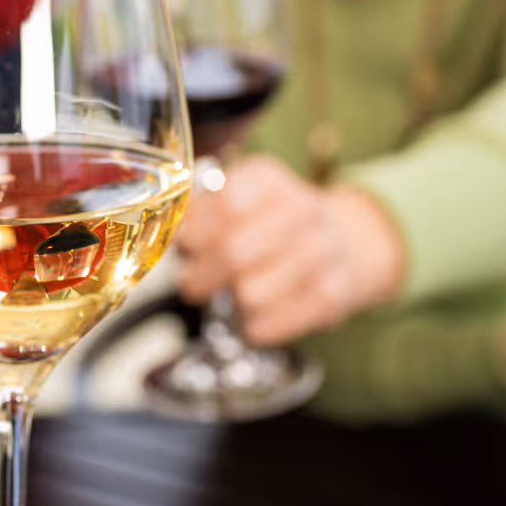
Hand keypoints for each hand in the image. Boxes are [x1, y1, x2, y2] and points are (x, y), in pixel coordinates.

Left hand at [175, 155, 404, 345]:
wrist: (345, 241)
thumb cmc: (274, 222)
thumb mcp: (243, 196)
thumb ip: (202, 209)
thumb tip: (159, 224)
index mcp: (270, 179)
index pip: (227, 203)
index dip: (196, 231)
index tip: (182, 247)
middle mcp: (303, 210)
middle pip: (235, 251)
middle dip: (201, 276)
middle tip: (192, 285)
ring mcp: (324, 251)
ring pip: (252, 293)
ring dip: (232, 302)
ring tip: (234, 294)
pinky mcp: (334, 295)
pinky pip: (275, 323)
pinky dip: (256, 326)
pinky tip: (257, 315)